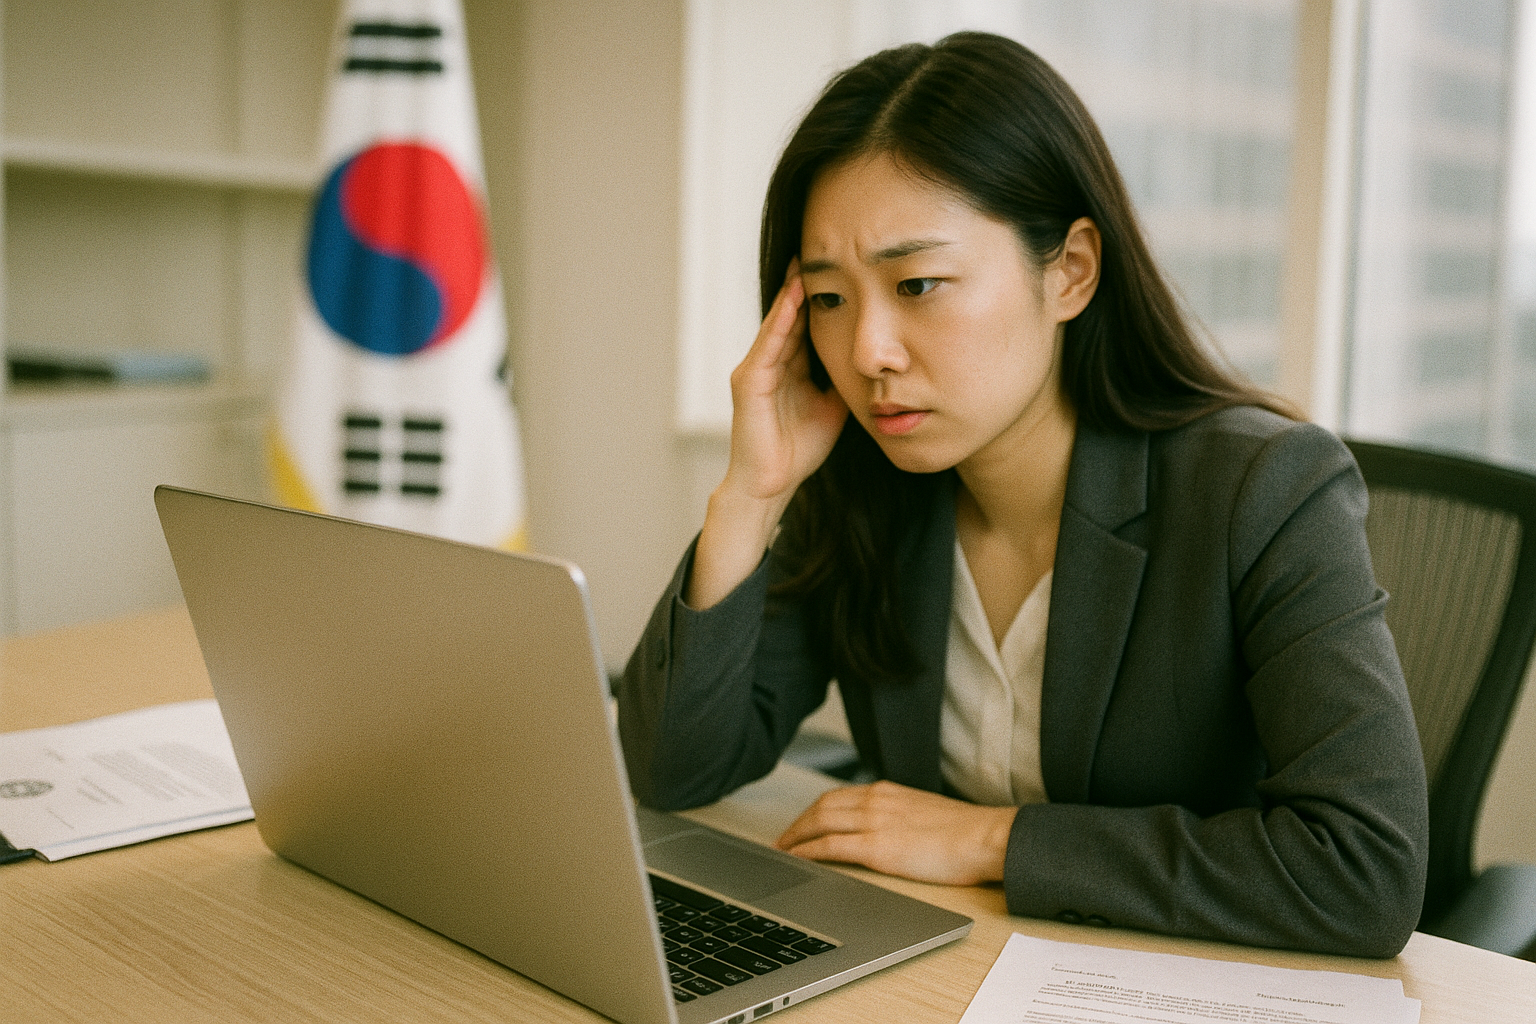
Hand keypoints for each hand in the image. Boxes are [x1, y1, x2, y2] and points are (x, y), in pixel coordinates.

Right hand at [721, 260, 847, 505]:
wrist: (771, 484)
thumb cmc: (799, 450)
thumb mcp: (833, 406)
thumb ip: (844, 379)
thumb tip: (871, 359)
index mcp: (790, 368)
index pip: (806, 323)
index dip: (822, 297)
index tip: (841, 268)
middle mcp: (770, 362)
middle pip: (791, 315)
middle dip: (804, 285)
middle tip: (821, 248)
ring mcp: (756, 370)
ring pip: (778, 323)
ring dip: (792, 294)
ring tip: (806, 264)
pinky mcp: (748, 382)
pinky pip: (768, 345)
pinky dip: (780, 321)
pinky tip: (793, 299)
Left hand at [774, 780, 1016, 886]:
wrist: (985, 837)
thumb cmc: (965, 831)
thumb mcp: (924, 812)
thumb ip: (899, 815)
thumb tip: (886, 829)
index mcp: (887, 791)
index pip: (837, 796)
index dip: (813, 810)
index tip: (802, 822)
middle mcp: (875, 800)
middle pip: (821, 806)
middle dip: (798, 823)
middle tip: (783, 838)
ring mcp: (874, 822)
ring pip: (820, 822)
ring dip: (796, 836)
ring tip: (783, 849)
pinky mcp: (877, 847)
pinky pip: (830, 846)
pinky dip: (808, 851)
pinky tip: (797, 858)